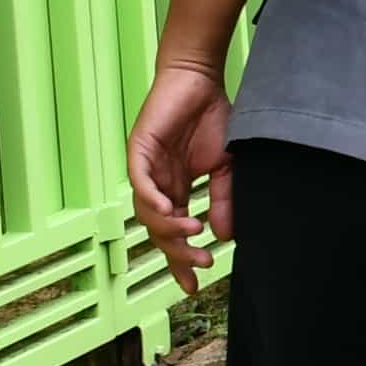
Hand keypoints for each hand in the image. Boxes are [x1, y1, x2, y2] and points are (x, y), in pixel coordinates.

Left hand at [127, 59, 235, 296]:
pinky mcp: (139, 151)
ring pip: (147, 212)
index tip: (193, 284)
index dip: (180, 260)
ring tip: (191, 235)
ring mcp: (145, 169)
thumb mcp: (227, 167)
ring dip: (168, 229)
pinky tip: (171, 212)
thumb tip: (224, 236)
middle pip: (159, 230)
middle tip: (200, 263)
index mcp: (175, 190)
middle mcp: (156, 185)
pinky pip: (140, 183)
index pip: (173, 234)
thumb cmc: (213, 118)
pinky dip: (153, 200)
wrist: (201, 80)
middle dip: (178, 251)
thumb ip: (224, 200)